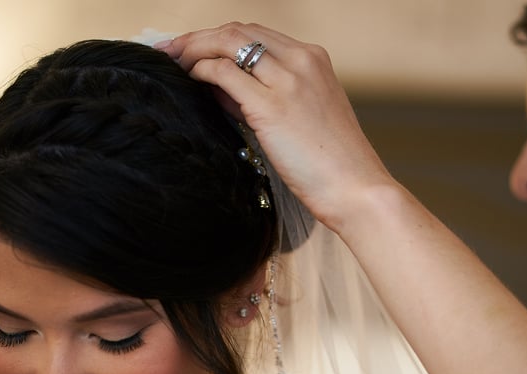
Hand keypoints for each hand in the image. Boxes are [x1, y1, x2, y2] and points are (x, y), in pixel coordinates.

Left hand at [158, 23, 397, 230]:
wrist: (357, 189)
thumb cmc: (331, 165)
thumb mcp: (303, 118)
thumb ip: (264, 96)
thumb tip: (221, 87)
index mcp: (314, 59)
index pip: (256, 33)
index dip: (218, 37)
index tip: (192, 49)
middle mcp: (302, 61)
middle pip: (237, 31)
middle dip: (198, 37)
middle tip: (169, 51)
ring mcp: (288, 80)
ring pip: (226, 43)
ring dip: (192, 49)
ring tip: (170, 63)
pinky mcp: (272, 106)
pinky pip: (224, 73)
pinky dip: (200, 71)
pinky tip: (188, 81)